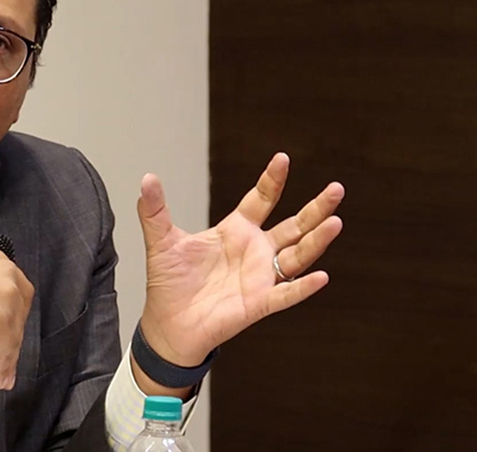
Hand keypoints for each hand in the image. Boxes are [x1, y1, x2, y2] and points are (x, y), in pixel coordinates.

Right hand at [0, 250, 33, 389]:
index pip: (14, 292)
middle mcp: (5, 274)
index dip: (8, 315)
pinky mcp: (2, 321)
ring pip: (15, 334)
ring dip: (4, 354)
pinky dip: (1, 367)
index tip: (2, 330)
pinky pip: (7, 351)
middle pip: (19, 313)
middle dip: (8, 334)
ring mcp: (6, 296)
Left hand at [137, 153, 344, 366]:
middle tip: (336, 189)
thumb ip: (155, 211)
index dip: (271, 181)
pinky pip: (286, 294)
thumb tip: (146, 179)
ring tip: (336, 222)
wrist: (166, 324)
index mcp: (235, 232)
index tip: (282, 159)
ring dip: (316, 241)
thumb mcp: (161, 242)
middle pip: (293, 225)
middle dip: (315, 208)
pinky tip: (320, 277)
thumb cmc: (169, 283)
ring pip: (297, 256)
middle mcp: (255, 251)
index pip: (260, 200)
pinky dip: (302, 287)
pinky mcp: (259, 303)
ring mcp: (260, 277)